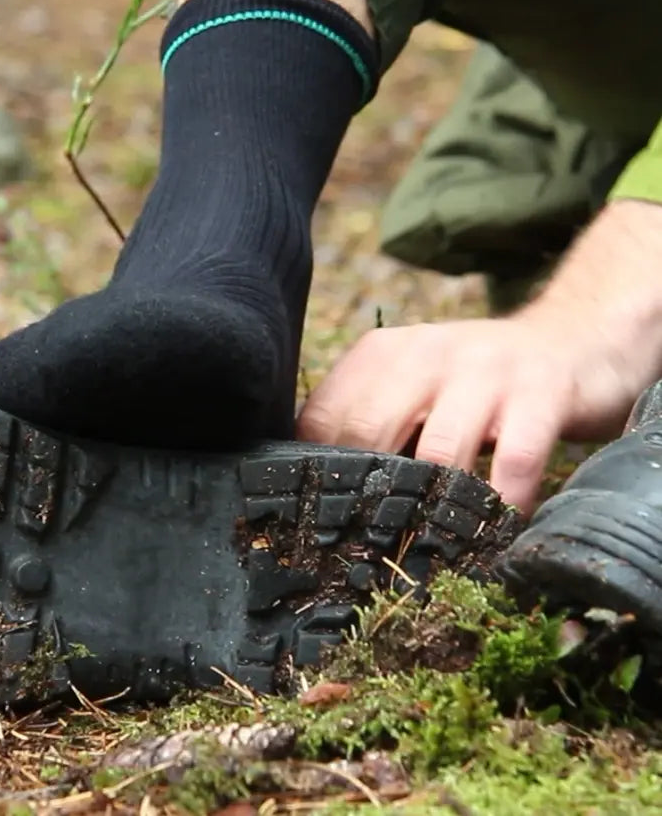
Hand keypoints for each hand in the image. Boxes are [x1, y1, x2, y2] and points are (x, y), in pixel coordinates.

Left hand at [297, 311, 642, 513]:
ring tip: (428, 547)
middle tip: (370, 543)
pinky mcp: (541, 393)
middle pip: (370, 430)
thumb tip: (320, 489)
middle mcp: (426, 354)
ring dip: (433, 507)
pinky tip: (493, 532)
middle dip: (367, 493)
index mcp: (381, 353)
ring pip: (440, 450)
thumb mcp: (409, 384)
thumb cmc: (469, 381)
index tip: (323, 518)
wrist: (568, 339)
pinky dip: (501, 503)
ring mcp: (485, 371)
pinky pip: (514, 460)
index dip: (319, 473)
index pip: (325, 416)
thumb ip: (367, 419)